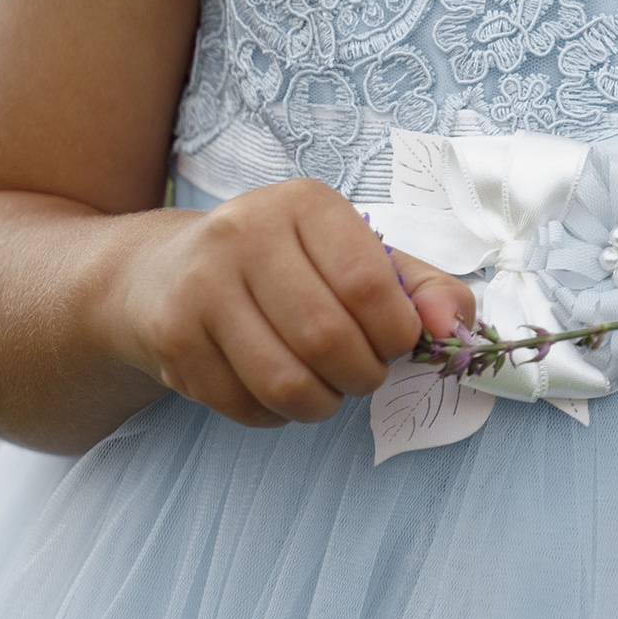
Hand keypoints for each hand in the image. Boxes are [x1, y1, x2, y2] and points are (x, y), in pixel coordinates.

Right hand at [105, 181, 472, 429]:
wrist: (159, 275)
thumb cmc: (282, 268)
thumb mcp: (354, 256)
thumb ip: (421, 289)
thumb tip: (457, 328)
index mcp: (304, 203)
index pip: (368, 285)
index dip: (397, 334)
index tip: (396, 342)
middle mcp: (244, 232)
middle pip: (328, 339)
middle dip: (362, 375)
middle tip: (361, 372)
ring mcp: (201, 286)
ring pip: (286, 382)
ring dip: (321, 403)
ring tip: (323, 385)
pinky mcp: (172, 338)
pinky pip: (246, 406)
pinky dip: (275, 415)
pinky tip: (272, 387)